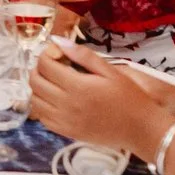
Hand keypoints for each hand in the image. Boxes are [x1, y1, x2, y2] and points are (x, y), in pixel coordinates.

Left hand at [29, 42, 174, 156]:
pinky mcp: (66, 133)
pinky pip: (41, 118)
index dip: (46, 54)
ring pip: (34, 101)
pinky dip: (42, 106)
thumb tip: (58, 41)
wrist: (140, 129)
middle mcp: (65, 104)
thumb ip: (84, 56)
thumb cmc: (130, 98)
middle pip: (35, 82)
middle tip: (52, 65)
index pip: (45, 65)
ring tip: (52, 82)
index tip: (56, 52)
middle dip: (39, 69)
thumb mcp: (111, 71)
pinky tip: (54, 100)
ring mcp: (64, 121)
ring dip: (38, 87)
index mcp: (77, 86)